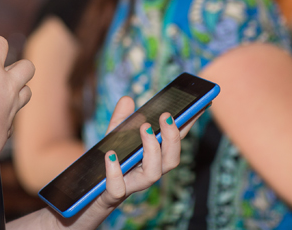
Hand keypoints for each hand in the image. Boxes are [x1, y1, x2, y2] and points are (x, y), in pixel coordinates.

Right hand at [0, 36, 33, 168]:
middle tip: (2, 71)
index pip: (1, 45)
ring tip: (1, 92)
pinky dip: (8, 113)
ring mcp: (11, 107)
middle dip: (18, 65)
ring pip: (27, 91)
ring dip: (18, 89)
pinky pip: (15, 116)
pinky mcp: (9, 127)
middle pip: (27, 66)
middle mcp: (7, 86)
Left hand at [85, 94, 192, 211]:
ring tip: (144, 128)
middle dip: (172, 137)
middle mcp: (152, 169)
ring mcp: (135, 183)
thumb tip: (127, 99)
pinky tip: (110, 154)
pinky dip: (115, 171)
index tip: (200, 104)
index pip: (178, 138)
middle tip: (166, 116)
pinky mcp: (115, 193)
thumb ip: (121, 118)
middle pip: (172, 158)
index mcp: (157, 154)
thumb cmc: (113, 159)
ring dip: (152, 149)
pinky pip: (118, 187)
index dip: (190, 123)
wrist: (91, 190)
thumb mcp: (115, 135)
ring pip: (153, 174)